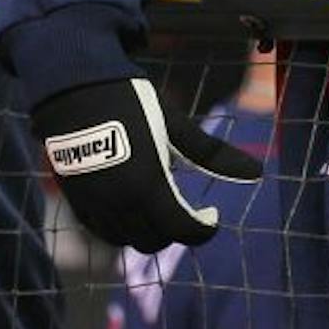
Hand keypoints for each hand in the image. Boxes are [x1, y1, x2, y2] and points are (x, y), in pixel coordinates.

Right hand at [32, 77, 261, 251]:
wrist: (74, 87)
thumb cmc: (130, 101)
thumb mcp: (175, 126)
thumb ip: (212, 156)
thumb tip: (255, 172)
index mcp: (147, 185)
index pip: (182, 229)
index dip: (203, 229)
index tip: (212, 216)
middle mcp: (119, 201)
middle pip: (153, 241)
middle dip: (175, 231)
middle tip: (184, 210)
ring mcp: (95, 203)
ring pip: (126, 240)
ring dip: (147, 231)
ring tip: (157, 205)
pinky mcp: (77, 198)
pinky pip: (102, 230)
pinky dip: (120, 227)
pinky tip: (131, 205)